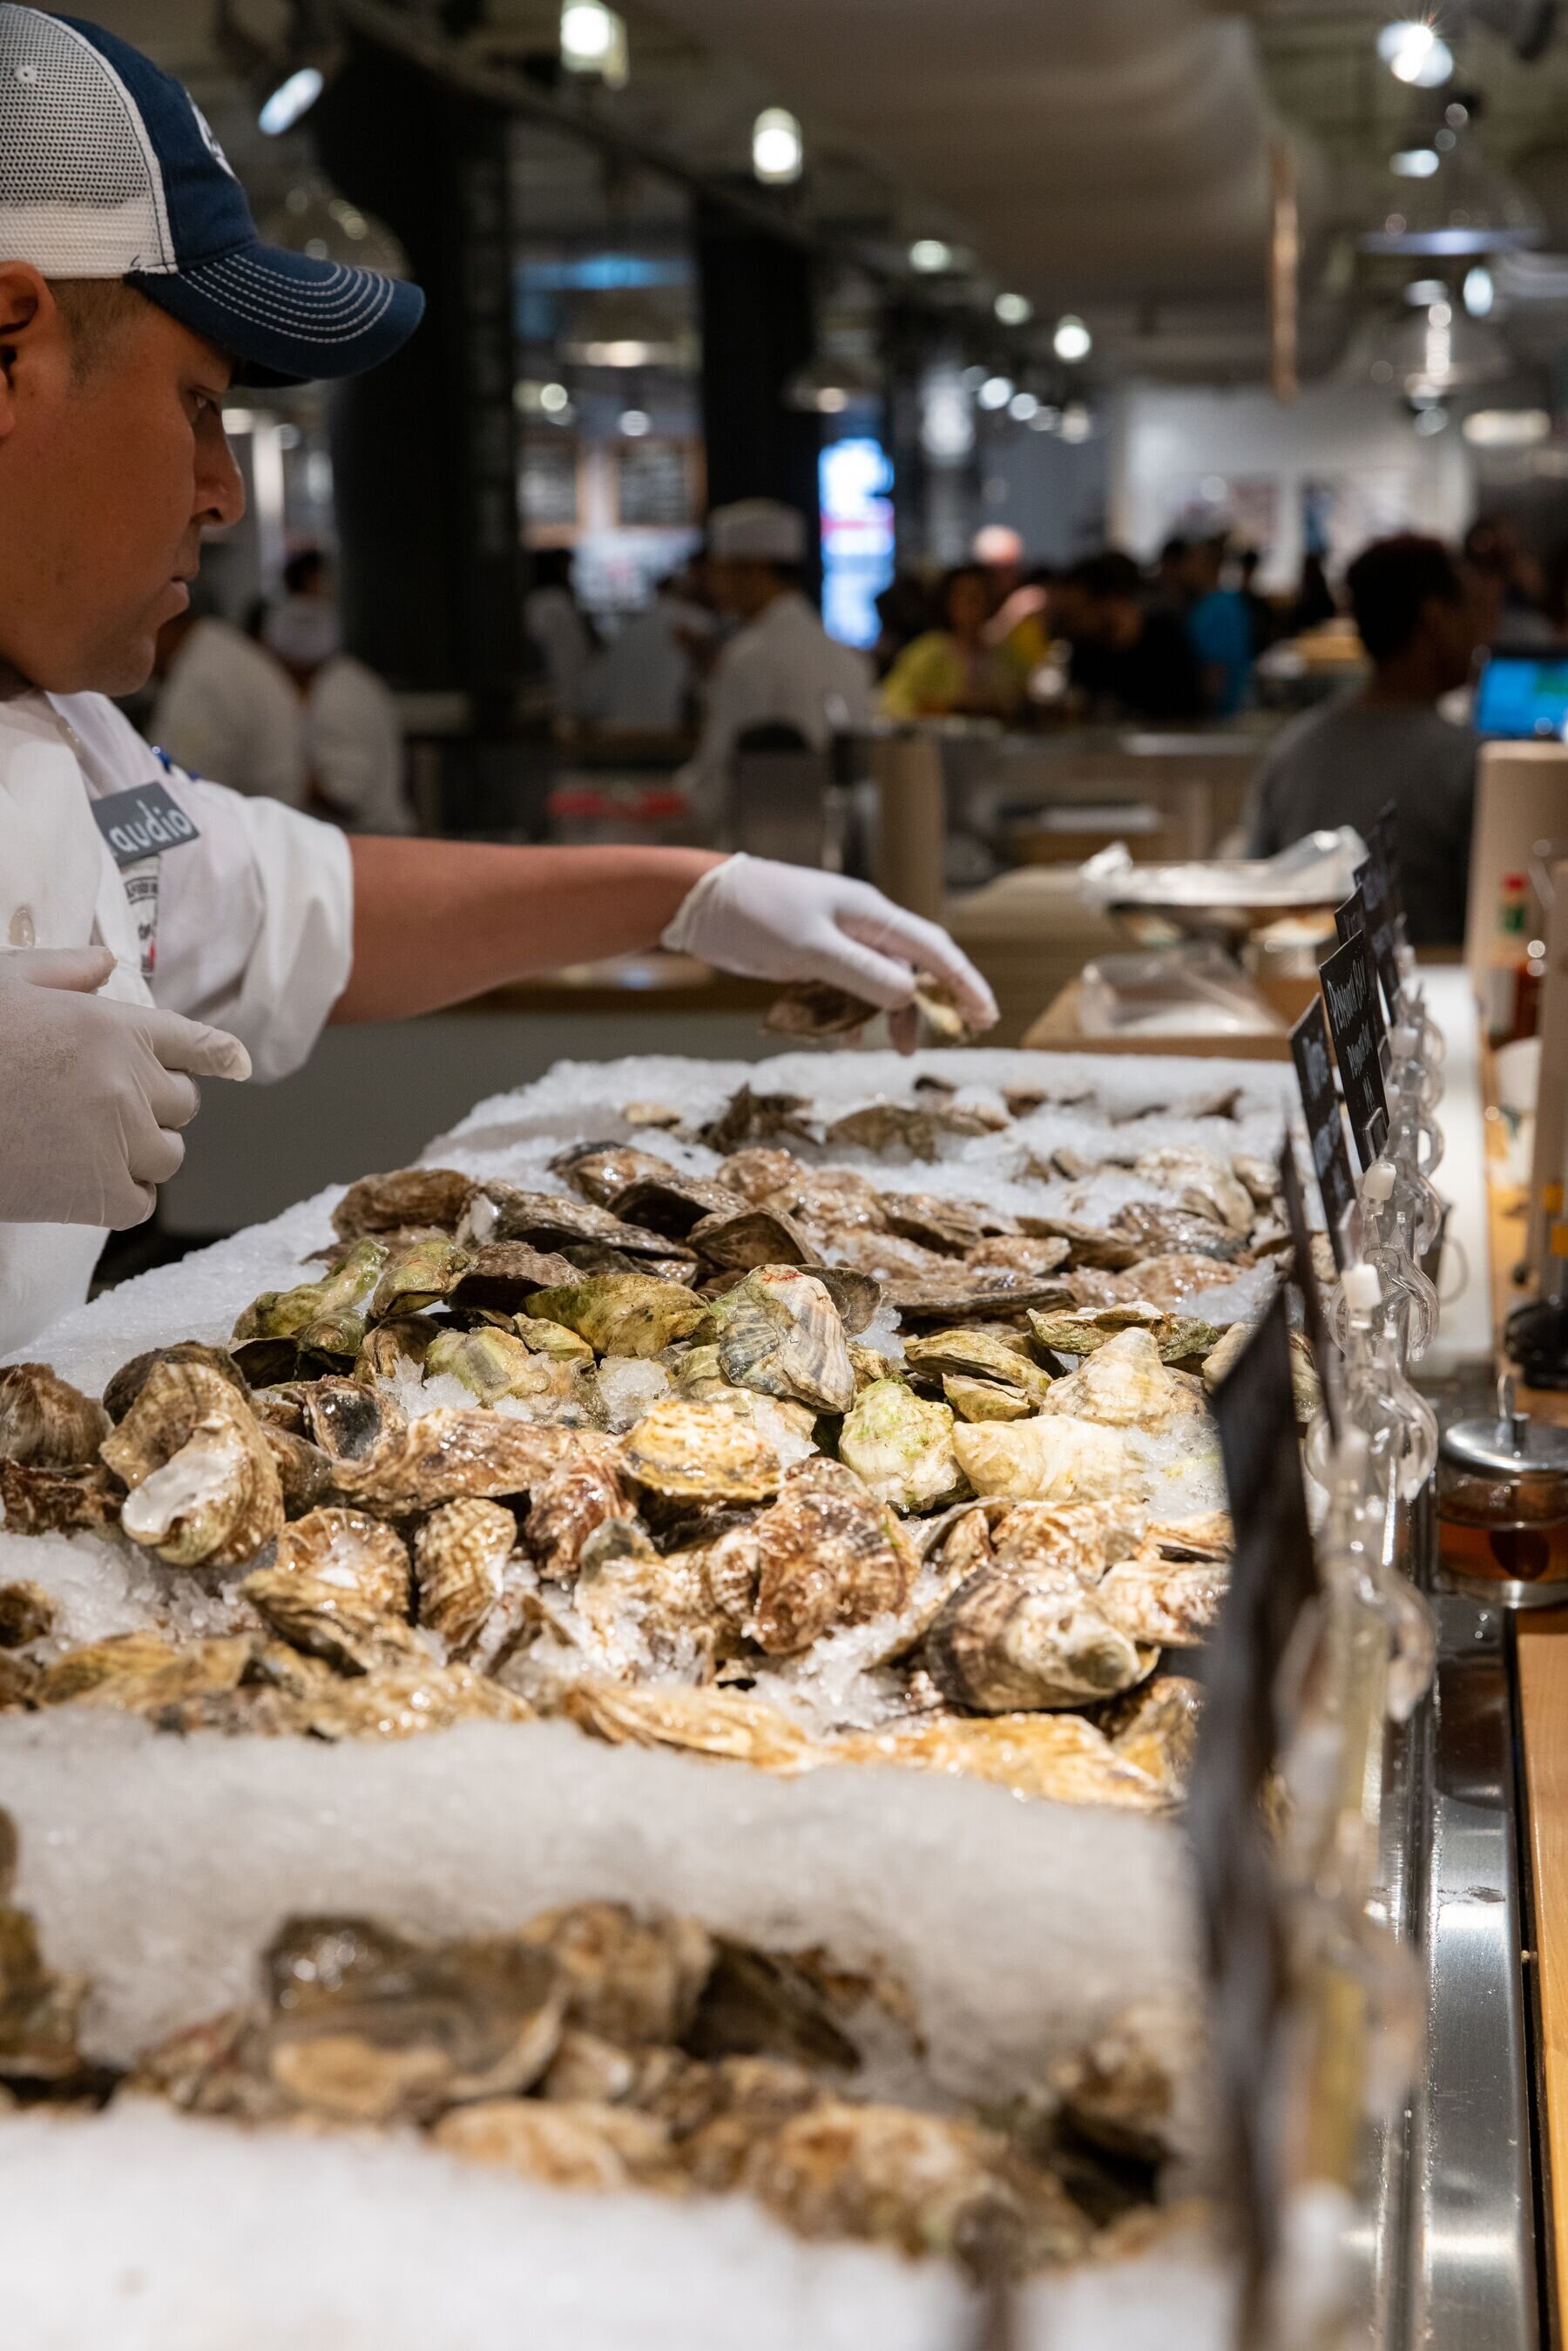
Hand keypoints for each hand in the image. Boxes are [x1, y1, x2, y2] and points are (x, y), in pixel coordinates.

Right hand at [0, 947, 250, 1228]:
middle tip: (110, 1105)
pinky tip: (88, 1181)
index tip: (235, 1062)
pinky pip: (142, 1200)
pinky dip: (123, 1194)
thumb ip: (63, 969)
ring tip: (94, 1143)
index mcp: (113, 1027)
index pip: (193, 1041)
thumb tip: (105, 963)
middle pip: (184, 1103)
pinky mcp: (98, 1195)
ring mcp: (119, 1141)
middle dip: (156, 1103)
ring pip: (168, 1154)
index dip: (216, 1053)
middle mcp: (129, 1083)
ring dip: (142, 1150)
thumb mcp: (5, 982)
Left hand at [660, 856, 997, 1049]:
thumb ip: (861, 974)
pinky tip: (848, 1037)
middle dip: (937, 1003)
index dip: (964, 983)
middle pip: (914, 967)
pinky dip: (853, 1013)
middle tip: (958, 1038)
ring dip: (891, 1014)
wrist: (699, 902)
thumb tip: (910, 996)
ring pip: (880, 982)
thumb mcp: (810, 948)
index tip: (987, 1016)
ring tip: (898, 1050)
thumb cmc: (755, 914)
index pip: (933, 949)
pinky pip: (847, 988)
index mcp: (870, 913)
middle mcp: (861, 925)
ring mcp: (837, 940)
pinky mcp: (812, 956)